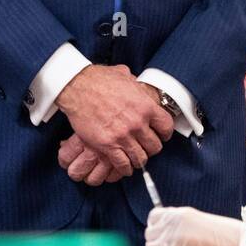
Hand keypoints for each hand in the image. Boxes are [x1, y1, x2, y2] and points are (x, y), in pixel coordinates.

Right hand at [55, 64, 173, 176]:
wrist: (78, 87)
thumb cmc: (99, 79)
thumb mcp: (125, 77)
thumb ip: (136, 85)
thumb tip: (138, 85)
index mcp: (146, 106)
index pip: (166, 127)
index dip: (165, 133)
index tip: (161, 135)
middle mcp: (137, 123)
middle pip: (155, 146)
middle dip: (151, 148)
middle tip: (146, 147)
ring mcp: (123, 136)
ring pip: (140, 158)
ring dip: (139, 159)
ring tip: (135, 158)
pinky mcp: (107, 145)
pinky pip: (122, 164)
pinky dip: (125, 168)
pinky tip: (124, 166)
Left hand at [144, 205, 245, 245]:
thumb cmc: (229, 237)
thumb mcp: (204, 222)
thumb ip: (185, 226)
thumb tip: (175, 232)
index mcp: (180, 215)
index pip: (153, 218)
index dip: (158, 228)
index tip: (166, 236)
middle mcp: (172, 228)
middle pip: (150, 236)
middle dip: (158, 245)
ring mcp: (171, 245)